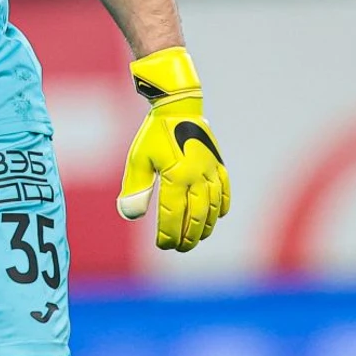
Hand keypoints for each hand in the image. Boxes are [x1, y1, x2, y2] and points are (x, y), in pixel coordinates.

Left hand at [116, 46, 229, 251]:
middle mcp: (197, 177)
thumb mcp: (138, 159)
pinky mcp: (219, 165)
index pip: (174, 216)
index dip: (169, 235)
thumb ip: (136, 189)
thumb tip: (130, 216)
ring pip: (213, 209)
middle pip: (197, 218)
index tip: (162, 245)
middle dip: (188, 238)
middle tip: (179, 248)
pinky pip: (225, 192)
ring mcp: (211, 171)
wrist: (178, 107)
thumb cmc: (153, 134)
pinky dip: (222, 208)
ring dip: (206, 228)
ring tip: (195, 239)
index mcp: (176, 176)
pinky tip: (216, 218)